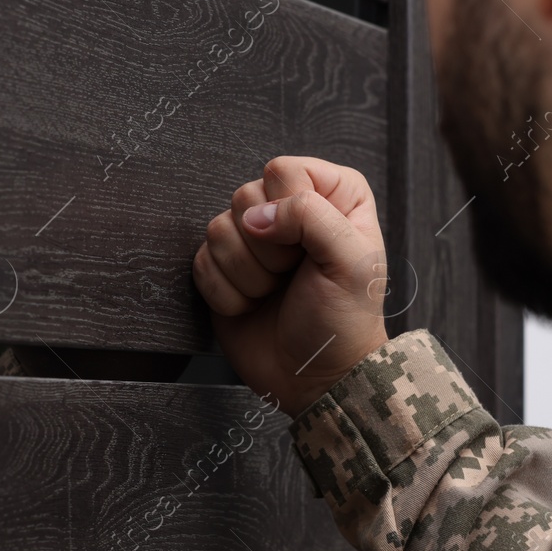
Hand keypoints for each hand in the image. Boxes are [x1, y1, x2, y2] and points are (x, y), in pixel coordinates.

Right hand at [192, 156, 390, 415]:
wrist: (314, 378)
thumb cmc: (343, 323)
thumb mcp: (350, 263)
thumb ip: (311, 217)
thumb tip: (255, 216)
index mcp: (332, 196)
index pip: (284, 172)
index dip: (288, 211)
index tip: (308, 250)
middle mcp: (290, 210)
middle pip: (245, 197)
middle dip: (266, 249)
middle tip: (292, 276)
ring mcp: (254, 240)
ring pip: (218, 229)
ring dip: (247, 275)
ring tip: (274, 293)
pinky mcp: (223, 269)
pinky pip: (201, 262)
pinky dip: (226, 293)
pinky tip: (252, 306)